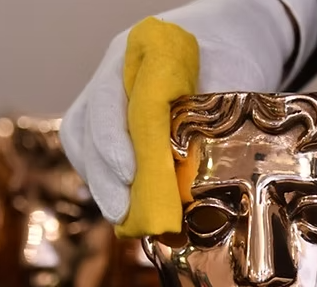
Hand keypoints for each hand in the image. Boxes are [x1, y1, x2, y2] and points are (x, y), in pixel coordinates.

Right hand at [60, 0, 298, 230]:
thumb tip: (194, 173)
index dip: (113, 141)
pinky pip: (94, 153)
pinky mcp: (114, 122)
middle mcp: (112, 76)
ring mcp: (108, 98)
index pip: (108, 100)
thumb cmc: (231, 55)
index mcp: (135, 55)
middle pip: (86, 127)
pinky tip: (125, 206)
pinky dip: (106, 181)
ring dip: (100, 183)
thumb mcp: (233, 77)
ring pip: (84, 143)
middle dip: (102, 175)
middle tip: (122, 213)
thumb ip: (212, 114)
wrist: (228, 39)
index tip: (128, 174)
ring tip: (122, 217)